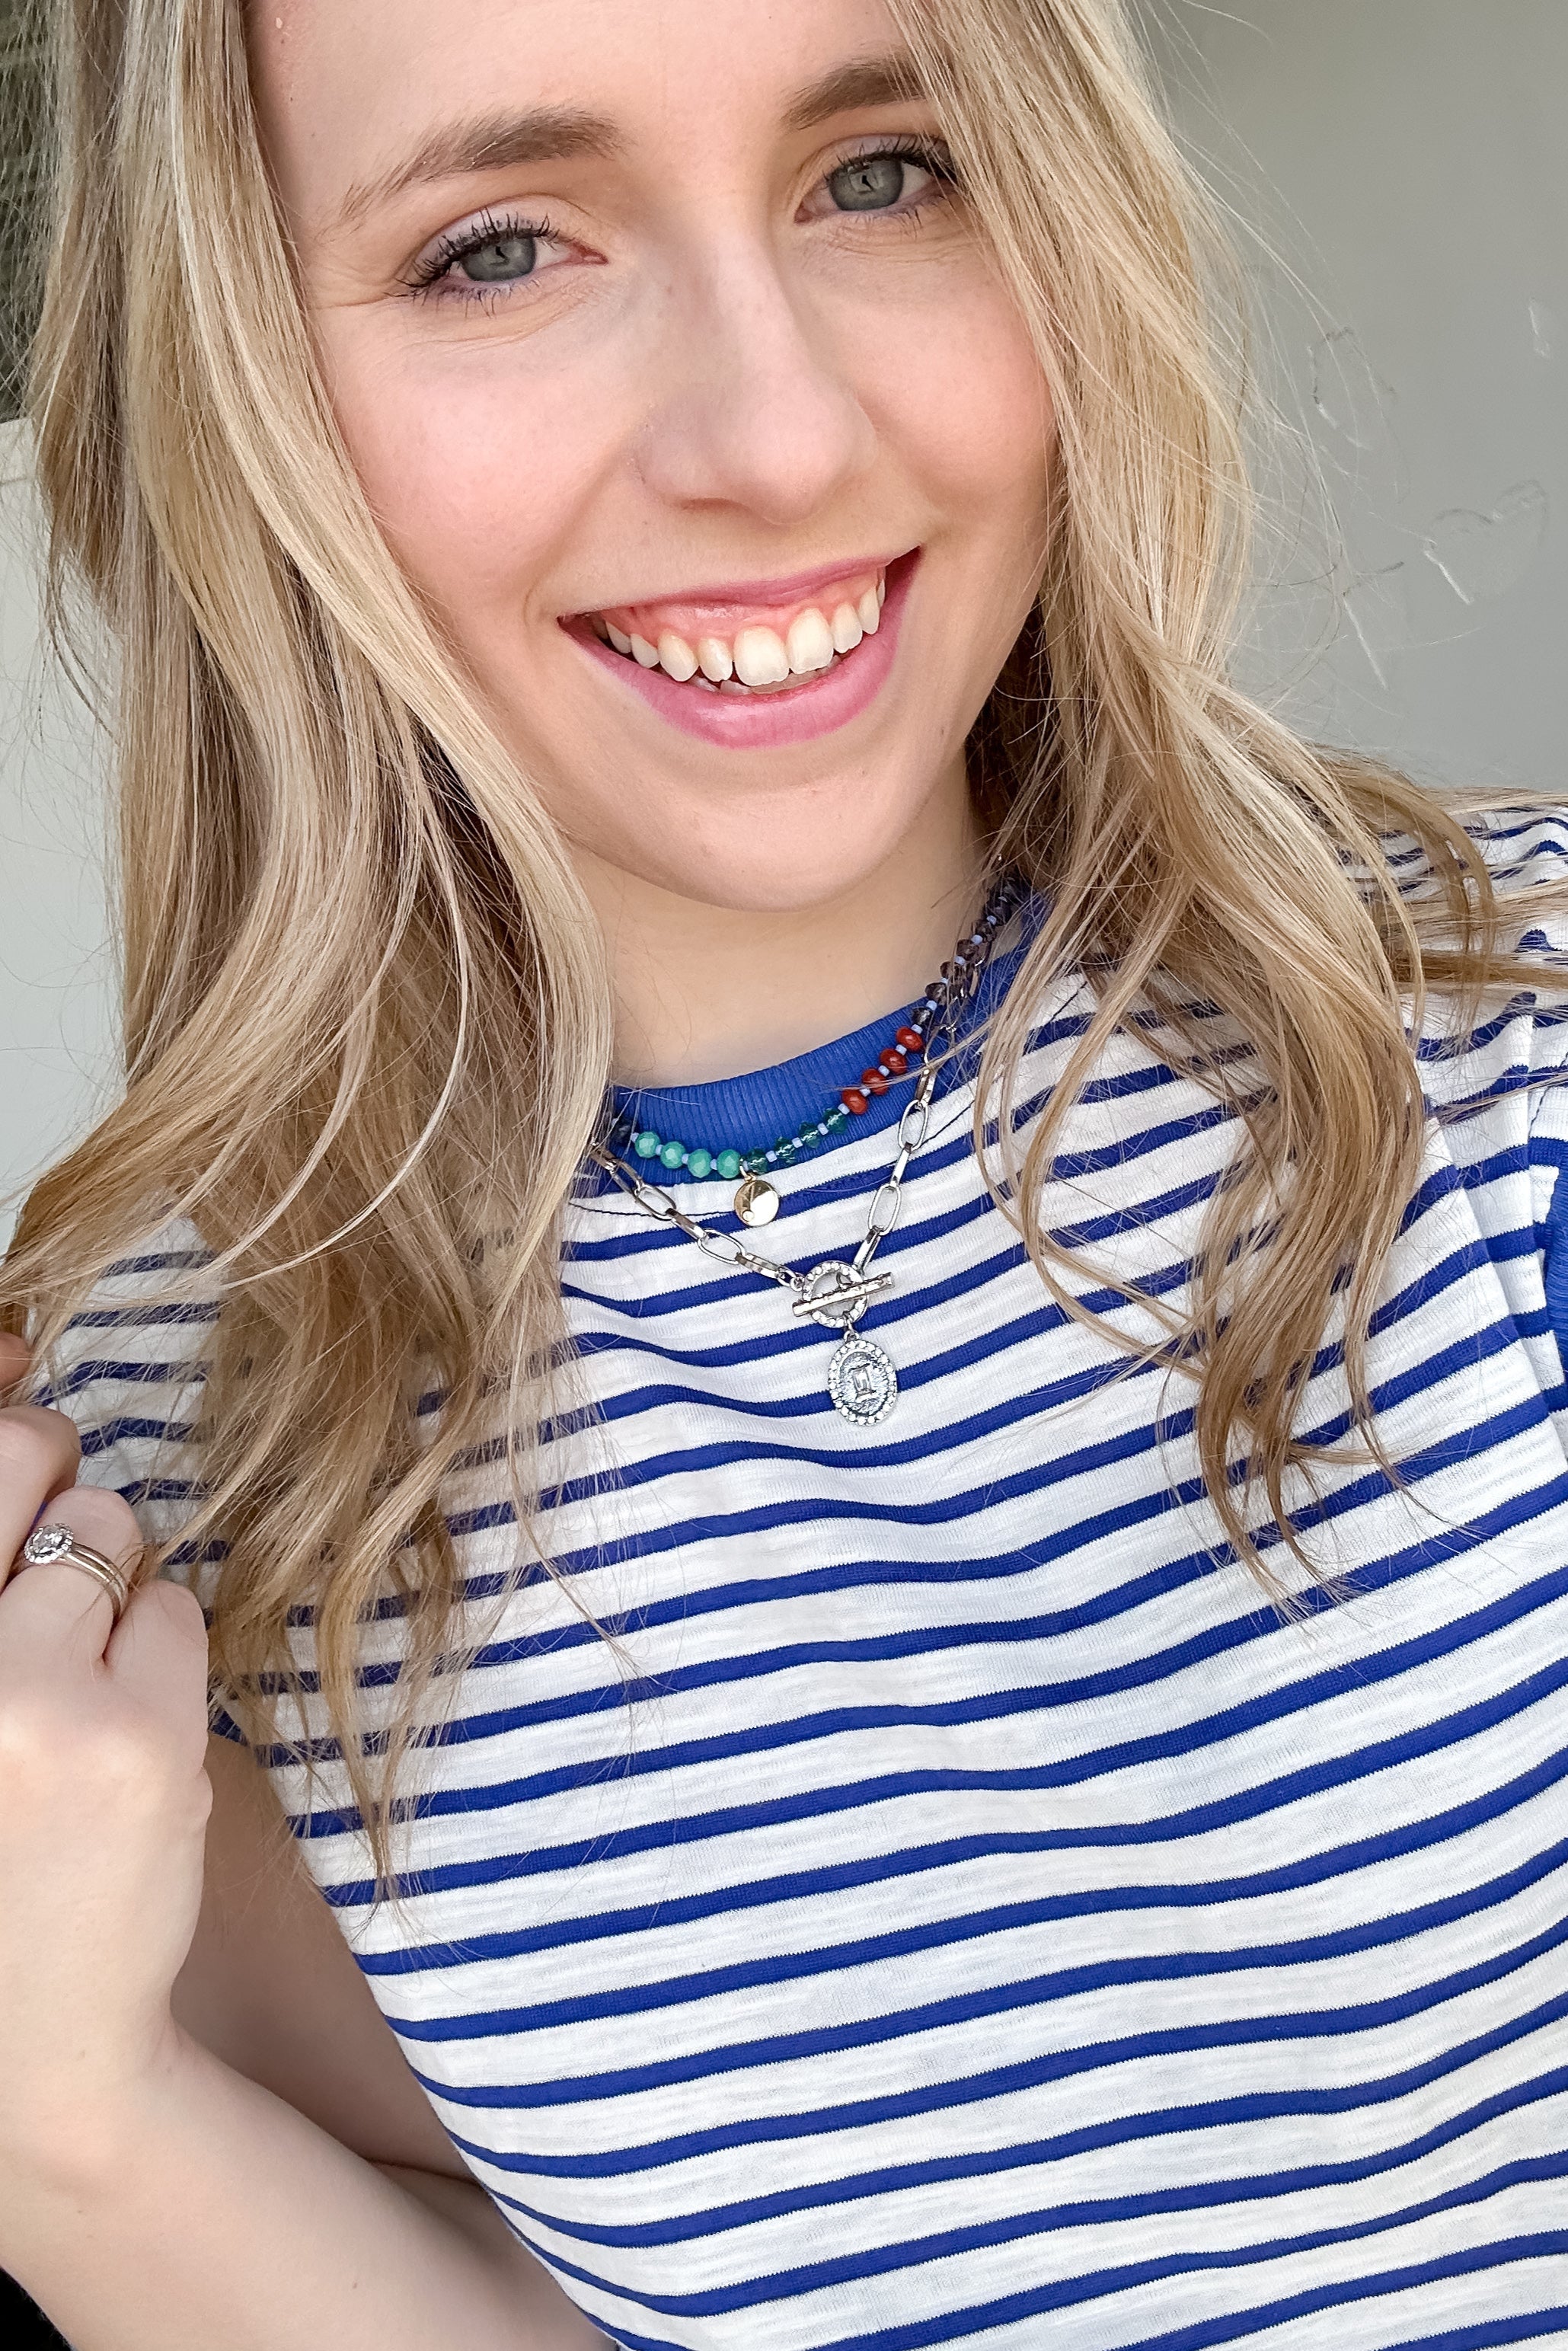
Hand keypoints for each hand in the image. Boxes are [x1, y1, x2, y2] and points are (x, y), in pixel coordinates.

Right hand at [0, 1331, 211, 2181]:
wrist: (27, 2038)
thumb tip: (17, 1358)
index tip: (14, 1390)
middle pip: (24, 1452)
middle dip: (49, 1469)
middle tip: (49, 1546)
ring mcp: (34, 1697)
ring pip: (114, 1530)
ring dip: (111, 1583)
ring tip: (77, 1679)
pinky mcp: (141, 1735)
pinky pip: (178, 1612)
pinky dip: (163, 1651)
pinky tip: (125, 1727)